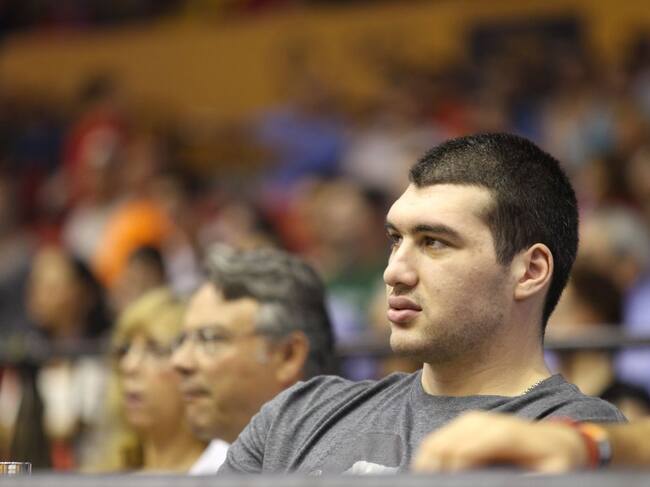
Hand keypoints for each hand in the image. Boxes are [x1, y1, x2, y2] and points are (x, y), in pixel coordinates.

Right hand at [412, 411, 588, 472]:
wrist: (558, 440)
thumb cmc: (557, 462)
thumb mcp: (555, 475)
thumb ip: (528, 479)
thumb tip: (505, 480)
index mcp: (507, 434)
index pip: (470, 449)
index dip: (456, 466)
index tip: (447, 482)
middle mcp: (486, 422)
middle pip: (448, 443)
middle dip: (436, 467)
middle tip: (428, 483)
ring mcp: (474, 420)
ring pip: (439, 440)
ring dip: (428, 462)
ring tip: (425, 479)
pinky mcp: (467, 424)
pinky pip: (440, 438)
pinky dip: (430, 455)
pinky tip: (428, 470)